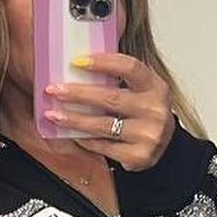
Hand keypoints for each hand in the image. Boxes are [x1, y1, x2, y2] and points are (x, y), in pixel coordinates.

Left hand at [43, 51, 174, 171]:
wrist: (161, 145)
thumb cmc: (143, 112)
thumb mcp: (139, 89)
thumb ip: (119, 74)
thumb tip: (80, 59)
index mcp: (155, 86)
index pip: (129, 67)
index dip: (103, 62)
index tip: (77, 61)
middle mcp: (155, 110)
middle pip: (111, 98)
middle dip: (78, 94)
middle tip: (54, 90)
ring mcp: (149, 135)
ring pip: (104, 125)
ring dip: (74, 120)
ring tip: (54, 115)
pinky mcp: (140, 156)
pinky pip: (105, 147)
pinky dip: (86, 140)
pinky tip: (72, 134)